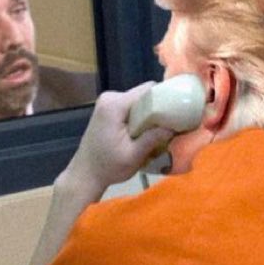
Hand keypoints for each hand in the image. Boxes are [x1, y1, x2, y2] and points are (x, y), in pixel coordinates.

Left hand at [61, 83, 169, 199]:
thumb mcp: (133, 156)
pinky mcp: (107, 110)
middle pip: (143, 94)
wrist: (85, 174)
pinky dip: (140, 117)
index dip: (164, 98)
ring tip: (159, 130)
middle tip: (171, 124)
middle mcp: (110, 98)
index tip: (177, 111)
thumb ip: (152, 138)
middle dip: (157, 108)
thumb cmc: (108, 167)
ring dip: (149, 114)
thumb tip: (174, 126)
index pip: (147, 90)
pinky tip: (145, 131)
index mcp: (115, 105)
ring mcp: (107, 102)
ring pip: (138, 101)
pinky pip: (130, 107)